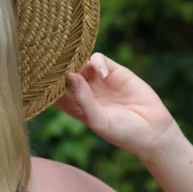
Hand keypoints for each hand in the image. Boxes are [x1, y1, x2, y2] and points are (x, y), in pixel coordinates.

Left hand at [55, 53, 180, 156]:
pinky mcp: (114, 71)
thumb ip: (83, 99)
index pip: (54, 92)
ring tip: (80, 70)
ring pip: (79, 63)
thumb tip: (70, 76)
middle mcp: (84, 92)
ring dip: (76, 63)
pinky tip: (103, 74)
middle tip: (55, 65)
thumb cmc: (121, 132)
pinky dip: (97, 62)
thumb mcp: (98, 119)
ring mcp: (98, 80)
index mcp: (75, 107)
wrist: (152, 131)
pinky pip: (98, 59)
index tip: (40, 79)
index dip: (47, 85)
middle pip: (65, 74)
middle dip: (60, 69)